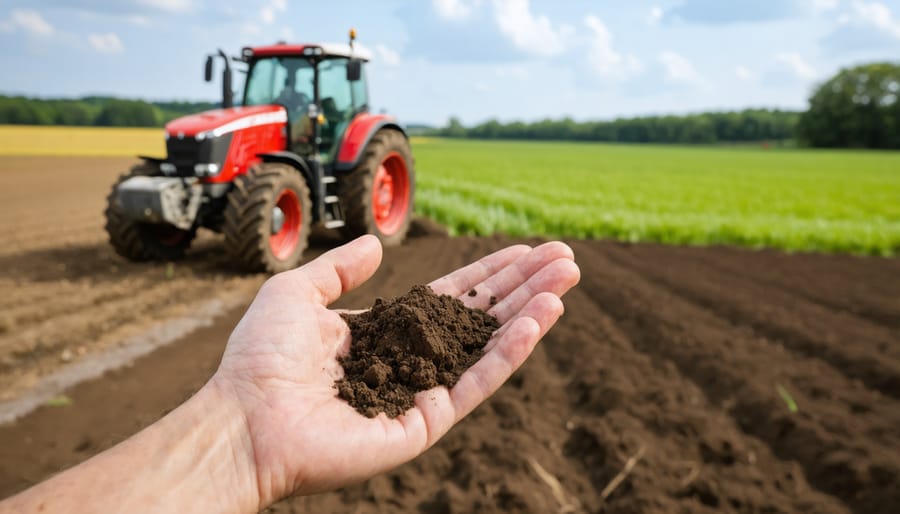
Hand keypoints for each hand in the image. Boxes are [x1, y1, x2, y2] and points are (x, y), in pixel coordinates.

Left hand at [211, 235, 579, 506]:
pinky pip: (476, 384)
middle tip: (567, 260)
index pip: (452, 297)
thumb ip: (339, 268)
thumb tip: (374, 244)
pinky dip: (510, 353)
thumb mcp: (297, 292)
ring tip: (566, 283)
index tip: (528, 250)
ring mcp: (422, 392)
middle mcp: (411, 361)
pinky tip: (538, 321)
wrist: (246, 418)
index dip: (490, 273)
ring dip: (530, 314)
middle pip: (481, 317)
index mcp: (386, 332)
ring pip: (488, 347)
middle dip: (523, 286)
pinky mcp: (426, 422)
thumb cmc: (262, 358)